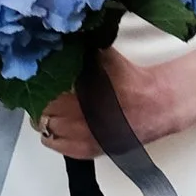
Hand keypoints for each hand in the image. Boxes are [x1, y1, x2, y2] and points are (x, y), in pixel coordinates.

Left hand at [39, 43, 195, 160]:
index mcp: (78, 98)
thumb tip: (59, 44)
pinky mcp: (90, 151)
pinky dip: (56, 138)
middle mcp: (77, 123)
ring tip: (53, 111)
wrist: (155, 104)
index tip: (41, 82)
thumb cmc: (130, 81)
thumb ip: (79, 54)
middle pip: (42, 115)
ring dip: (47, 121)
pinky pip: (60, 148)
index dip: (40, 88)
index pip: (43, 96)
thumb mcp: (101, 59)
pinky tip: (61, 128)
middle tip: (47, 95)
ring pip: (47, 132)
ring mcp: (82, 140)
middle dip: (43, 104)